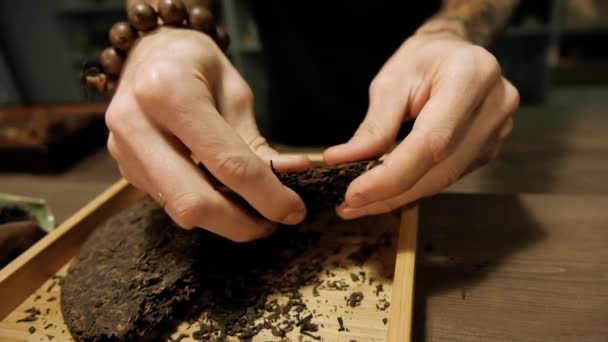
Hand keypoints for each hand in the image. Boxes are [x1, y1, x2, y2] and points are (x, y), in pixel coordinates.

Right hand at [105, 27, 309, 240]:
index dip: (266, 195)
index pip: (226, 162)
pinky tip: (223, 199)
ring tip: (253, 213)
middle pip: (194, 202)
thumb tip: (292, 176)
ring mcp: (122, 150)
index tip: (293, 210)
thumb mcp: (235, 92)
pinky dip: (203, 208)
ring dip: (222, 221)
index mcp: (168, 91)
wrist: (146, 53)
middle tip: (271, 224)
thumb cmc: (197, 64)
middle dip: (240, 224)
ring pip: (179, 210)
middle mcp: (136, 123)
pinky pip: (169, 202)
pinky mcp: (123, 168)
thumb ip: (256, 141)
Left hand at [324, 32, 518, 218]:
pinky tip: (386, 192)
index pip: (431, 142)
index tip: (353, 194)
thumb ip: (373, 125)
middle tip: (348, 205)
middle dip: (389, 193)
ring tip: (360, 203)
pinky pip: (448, 176)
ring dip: (399, 196)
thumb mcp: (392, 81)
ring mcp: (497, 131)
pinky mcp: (489, 148)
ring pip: (443, 179)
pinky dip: (414, 187)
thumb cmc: (423, 60)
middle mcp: (494, 106)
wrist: (458, 54)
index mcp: (471, 76)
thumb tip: (341, 161)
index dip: (391, 175)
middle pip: (439, 168)